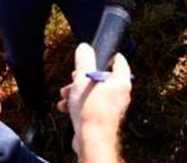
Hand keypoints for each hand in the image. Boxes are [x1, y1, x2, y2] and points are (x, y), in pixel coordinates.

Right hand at [58, 44, 130, 159]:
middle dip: (83, 77)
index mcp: (121, 81)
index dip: (107, 55)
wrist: (91, 138)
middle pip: (102, 78)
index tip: (97, 53)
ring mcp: (112, 107)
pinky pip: (91, 106)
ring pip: (94, 92)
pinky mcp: (103, 118)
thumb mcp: (83, 77)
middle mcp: (120, 94)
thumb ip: (84, 61)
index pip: (119, 61)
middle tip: (73, 77)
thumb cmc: (91, 108)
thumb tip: (84, 47)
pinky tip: (66, 107)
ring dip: (77, 91)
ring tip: (65, 94)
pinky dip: (79, 104)